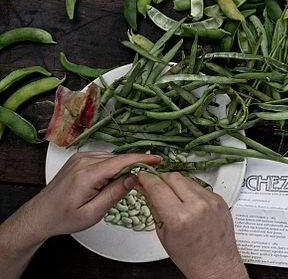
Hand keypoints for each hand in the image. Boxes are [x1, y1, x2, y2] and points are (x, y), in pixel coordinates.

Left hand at [22, 152, 161, 240]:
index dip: (142, 159)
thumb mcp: (93, 213)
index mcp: (87, 174)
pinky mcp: (79, 159)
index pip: (122, 161)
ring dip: (121, 167)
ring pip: (111, 158)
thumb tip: (135, 177)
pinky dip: (111, 166)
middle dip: (133, 166)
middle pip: (118, 159)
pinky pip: (103, 158)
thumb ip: (115, 193)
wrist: (40, 215)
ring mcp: (80, 158)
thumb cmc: (64, 218)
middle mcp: (83, 161)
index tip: (159, 159)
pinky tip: (109, 181)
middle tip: (145, 180)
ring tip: (122, 185)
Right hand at [137, 172, 247, 278]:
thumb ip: (154, 207)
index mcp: (179, 218)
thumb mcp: (163, 234)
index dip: (146, 178)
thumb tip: (145, 188)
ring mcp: (211, 201)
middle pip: (173, 177)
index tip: (141, 176)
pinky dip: (190, 190)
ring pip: (187, 179)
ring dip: (176, 184)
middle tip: (155, 186)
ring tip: (173, 197)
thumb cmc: (190, 256)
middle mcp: (197, 206)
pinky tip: (188, 202)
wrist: (216, 264)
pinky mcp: (220, 199)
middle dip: (161, 179)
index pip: (157, 187)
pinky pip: (200, 186)